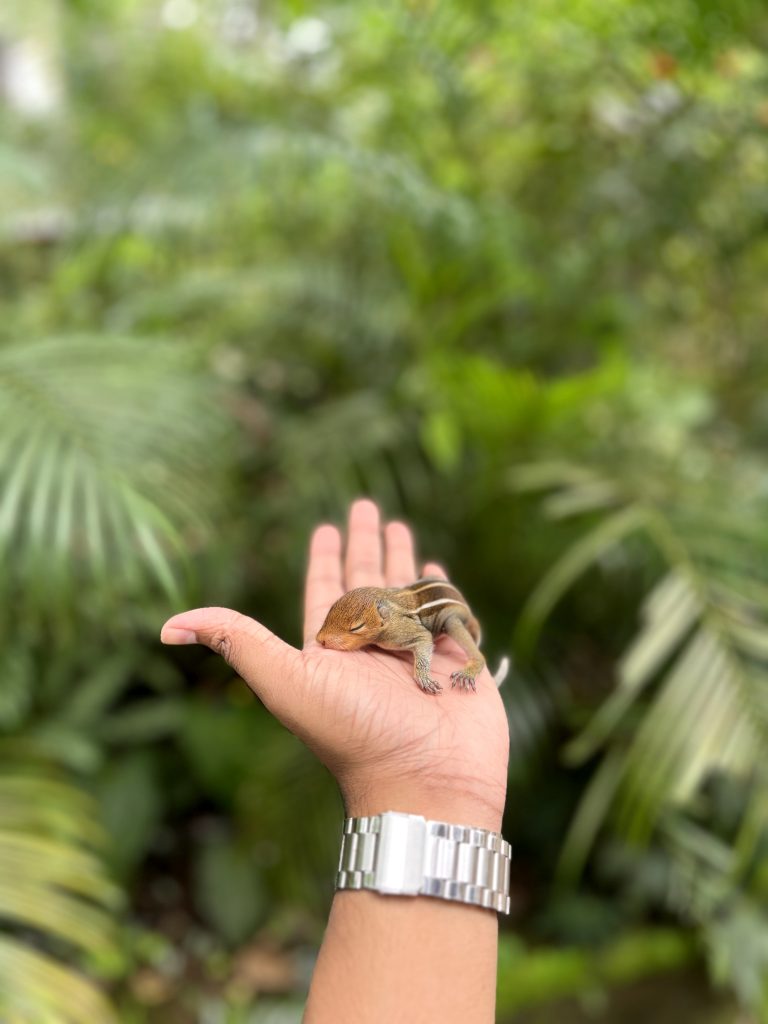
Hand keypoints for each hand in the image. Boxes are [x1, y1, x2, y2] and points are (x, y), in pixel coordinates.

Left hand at [161, 499, 508, 830]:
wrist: (426, 780)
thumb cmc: (354, 733)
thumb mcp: (286, 681)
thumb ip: (237, 641)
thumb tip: (167, 625)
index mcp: (332, 648)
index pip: (324, 591)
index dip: (323, 560)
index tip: (323, 528)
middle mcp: (371, 645)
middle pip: (365, 580)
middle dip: (364, 544)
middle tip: (364, 506)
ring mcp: (414, 648)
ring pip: (406, 590)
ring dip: (402, 558)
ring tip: (400, 526)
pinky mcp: (454, 654)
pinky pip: (446, 611)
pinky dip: (441, 588)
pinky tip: (435, 568)